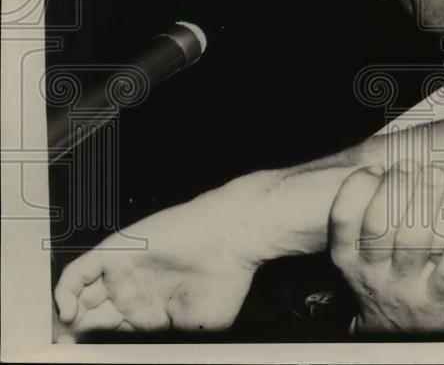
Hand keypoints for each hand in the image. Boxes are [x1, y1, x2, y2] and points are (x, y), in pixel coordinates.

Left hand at [53, 173, 275, 334]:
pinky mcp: (115, 252)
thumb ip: (166, 340)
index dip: (96, 348)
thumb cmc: (225, 283)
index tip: (84, 359)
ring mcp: (123, 272)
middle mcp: (134, 292)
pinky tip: (68, 312)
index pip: (112, 334)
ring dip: (68, 317)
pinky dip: (66, 292)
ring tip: (64, 336)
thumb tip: (142, 352)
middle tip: (65, 351)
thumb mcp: (198, 328)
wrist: (231, 238)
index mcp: (152, 312)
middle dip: (76, 336)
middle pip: (91, 317)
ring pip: (80, 296)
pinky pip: (79, 272)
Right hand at [329, 161, 443, 332]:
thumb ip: (368, 217)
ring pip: (414, 241)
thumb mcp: (363, 256)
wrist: (401, 336)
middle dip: (396, 188)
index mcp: (349, 259)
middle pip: (379, 225)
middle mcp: (372, 274)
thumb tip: (386, 162)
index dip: (357, 188)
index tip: (376, 166)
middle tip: (411, 164)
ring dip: (427, 202)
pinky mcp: (435, 300)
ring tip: (437, 176)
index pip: (342, 219)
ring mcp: (404, 288)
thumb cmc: (386, 279)